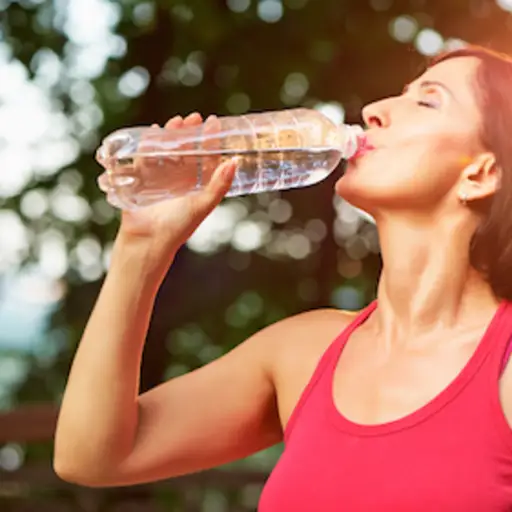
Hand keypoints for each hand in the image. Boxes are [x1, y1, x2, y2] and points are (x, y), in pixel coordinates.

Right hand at [117, 112, 236, 254]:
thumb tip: (234, 161)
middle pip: (185, 150)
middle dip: (189, 133)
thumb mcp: (203, 204)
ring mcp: (160, 179)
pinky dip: (148, 144)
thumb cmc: (179, 226)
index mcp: (196, 186)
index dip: (210, 140)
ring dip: (171, 136)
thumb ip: (219, 185)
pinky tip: (154, 132)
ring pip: (166, 151)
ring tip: (176, 122)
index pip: (205, 157)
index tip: (213, 122)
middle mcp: (179, 181)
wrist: (149, 240)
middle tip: (193, 117)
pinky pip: (145, 157)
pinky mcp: (141, 180)